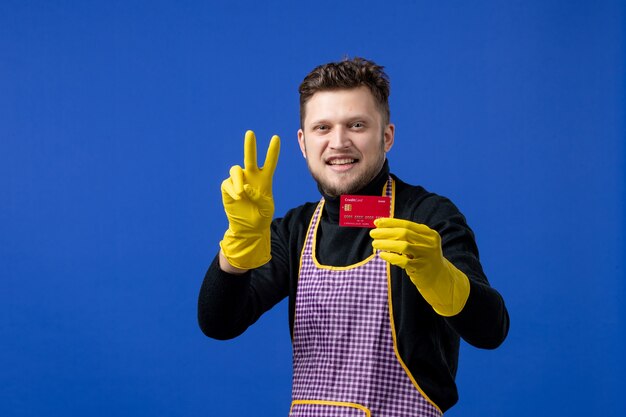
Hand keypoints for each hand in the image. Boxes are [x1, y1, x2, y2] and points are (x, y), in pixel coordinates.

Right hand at [220, 130, 279, 269]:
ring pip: (236, 169)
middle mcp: (251, 177)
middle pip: (250, 157)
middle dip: (250, 145)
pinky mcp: (228, 187)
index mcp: (265, 180)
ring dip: (238, 180)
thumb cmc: (261, 217)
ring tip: (241, 194)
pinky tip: (237, 198)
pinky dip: (233, 190)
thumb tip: (245, 187)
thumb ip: (259, 198)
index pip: (269, 162)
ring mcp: (239, 181)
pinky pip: (228, 184)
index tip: (276, 138)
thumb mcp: (266, 210)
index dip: (272, 151)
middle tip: (250, 133)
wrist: (248, 227)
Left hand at [370, 218, 469, 315]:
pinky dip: (390, 257)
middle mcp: (429, 243)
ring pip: (403, 246)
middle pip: (404, 233)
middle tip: (372, 233)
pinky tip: (382, 255)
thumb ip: (406, 236)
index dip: (390, 223)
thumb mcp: (420, 244)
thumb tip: (381, 226)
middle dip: (386, 232)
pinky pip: (402, 261)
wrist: (439, 278)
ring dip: (386, 244)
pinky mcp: (421, 268)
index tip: (377, 223)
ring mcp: (426, 255)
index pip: (407, 224)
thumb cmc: (423, 258)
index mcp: (429, 234)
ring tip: (375, 244)